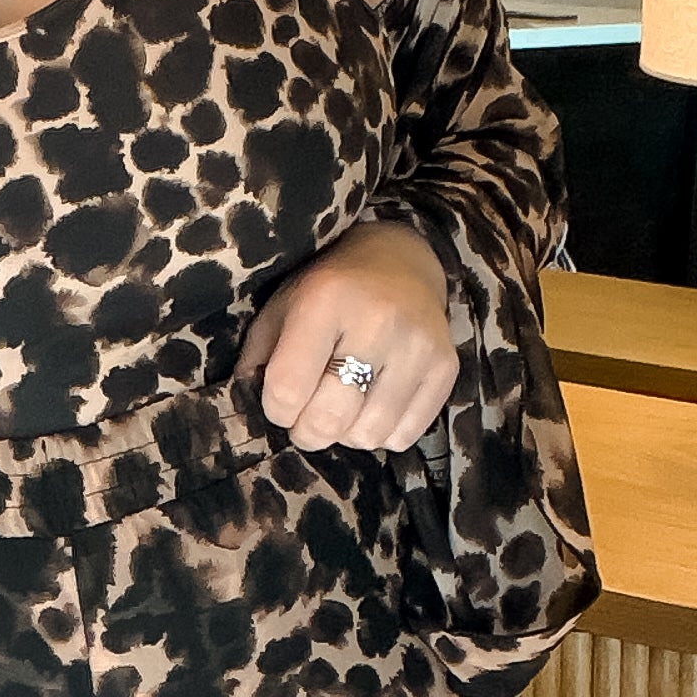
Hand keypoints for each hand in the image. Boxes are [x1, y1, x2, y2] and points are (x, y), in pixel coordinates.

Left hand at [233, 219, 457, 453]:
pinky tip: (374, 405)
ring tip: (344, 407)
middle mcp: (377, 321)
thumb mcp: (282, 307)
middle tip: (307, 419)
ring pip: (368, 434)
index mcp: (325, 300)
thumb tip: (250, 406)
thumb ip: (259, 358)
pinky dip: (381, 433)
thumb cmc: (330, 290)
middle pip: (330, 419)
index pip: (287, 390)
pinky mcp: (446, 367)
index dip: (276, 409)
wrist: (400, 261)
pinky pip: (404, 435)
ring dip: (346, 434)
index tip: (281, 401)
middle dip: (308, 432)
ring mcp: (418, 346)